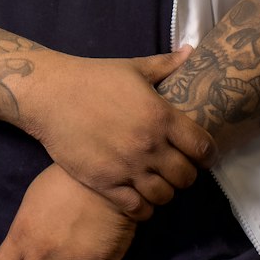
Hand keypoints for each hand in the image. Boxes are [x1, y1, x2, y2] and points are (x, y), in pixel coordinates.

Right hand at [18, 49, 215, 220]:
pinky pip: (137, 209)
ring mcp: (126, 167)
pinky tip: (140, 198)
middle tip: (178, 169)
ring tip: (159, 183)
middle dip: (188, 175)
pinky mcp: (104, 183)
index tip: (202, 154)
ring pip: (164, 196)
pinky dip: (144, 208)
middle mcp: (148, 145)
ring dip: (166, 192)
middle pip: (186, 176)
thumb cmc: (94, 78)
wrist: (51, 95)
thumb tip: (192, 50)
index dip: (208, 154)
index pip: (202, 147)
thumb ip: (166, 64)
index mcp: (160, 116)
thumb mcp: (134, 68)